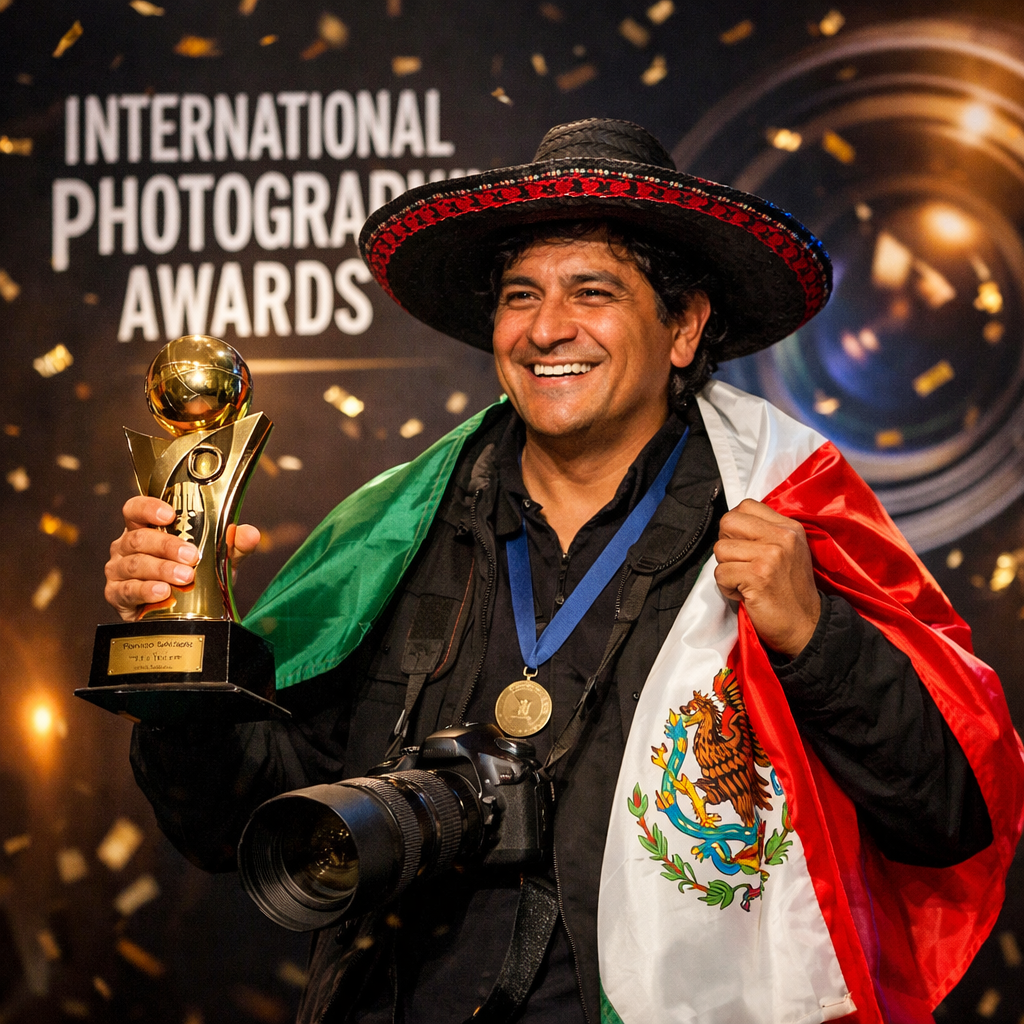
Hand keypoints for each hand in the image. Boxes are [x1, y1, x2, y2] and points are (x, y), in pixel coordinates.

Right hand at [104, 496, 260, 621]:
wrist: (187, 612)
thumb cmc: (196, 574)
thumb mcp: (219, 557)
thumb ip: (233, 544)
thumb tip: (249, 534)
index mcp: (146, 528)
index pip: (135, 509)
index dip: (148, 508)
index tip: (169, 515)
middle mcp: (127, 546)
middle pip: (139, 538)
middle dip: (167, 546)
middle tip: (192, 556)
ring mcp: (118, 570)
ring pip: (135, 564)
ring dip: (161, 570)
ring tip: (184, 577)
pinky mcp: (117, 595)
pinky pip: (127, 590)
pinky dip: (145, 590)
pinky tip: (162, 592)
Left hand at [713, 499, 819, 656]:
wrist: (806, 626)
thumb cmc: (791, 591)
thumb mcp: (788, 551)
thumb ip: (765, 533)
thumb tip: (731, 524)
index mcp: (789, 527)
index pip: (745, 506)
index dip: (736, 528)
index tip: (745, 547)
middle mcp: (782, 537)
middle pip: (728, 522)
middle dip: (727, 545)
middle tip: (741, 565)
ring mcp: (771, 556)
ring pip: (720, 549)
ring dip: (726, 570)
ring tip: (746, 582)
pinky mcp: (758, 576)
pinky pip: (720, 573)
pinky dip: (727, 588)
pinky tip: (745, 594)